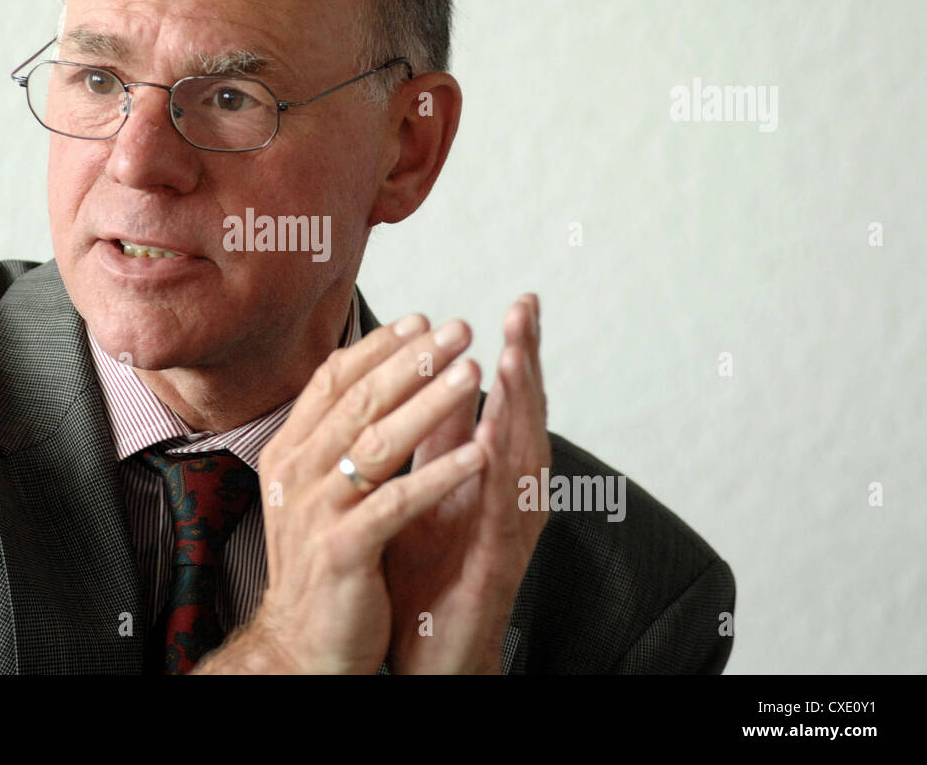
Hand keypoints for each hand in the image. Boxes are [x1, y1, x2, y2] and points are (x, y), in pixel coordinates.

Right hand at [194, 313, 487, 673]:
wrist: (300, 643)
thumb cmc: (321, 561)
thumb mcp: (317, 487)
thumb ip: (334, 435)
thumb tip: (365, 373)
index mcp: (290, 452)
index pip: (332, 382)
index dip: (379, 348)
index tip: (422, 321)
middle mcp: (296, 474)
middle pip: (358, 402)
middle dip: (413, 360)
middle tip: (458, 329)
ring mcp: (316, 512)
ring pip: (377, 443)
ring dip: (430, 404)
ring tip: (473, 372)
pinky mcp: (343, 551)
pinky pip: (396, 504)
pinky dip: (439, 476)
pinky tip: (478, 454)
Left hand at [383, 294, 550, 673]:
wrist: (425, 647)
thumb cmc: (429, 568)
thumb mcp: (429, 485)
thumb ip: (440, 437)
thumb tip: (440, 378)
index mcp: (492, 474)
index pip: (509, 402)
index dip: (517, 353)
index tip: (519, 303)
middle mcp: (510, 497)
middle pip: (526, 419)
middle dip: (527, 363)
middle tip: (525, 310)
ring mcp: (508, 530)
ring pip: (522, 457)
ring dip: (520, 407)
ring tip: (514, 356)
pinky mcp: (495, 564)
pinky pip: (501, 512)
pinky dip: (501, 474)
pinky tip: (496, 439)